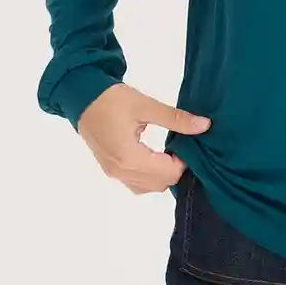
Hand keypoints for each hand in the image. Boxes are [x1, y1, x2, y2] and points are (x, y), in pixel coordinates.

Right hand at [76, 82, 210, 193]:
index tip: (188, 143)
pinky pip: (135, 183)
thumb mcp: (145, 105)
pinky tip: (154, 156)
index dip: (184, 161)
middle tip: (179, 146)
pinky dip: (148, 175)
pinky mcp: (110, 169)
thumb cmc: (110, 99)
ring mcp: (113, 173)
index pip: (168, 173)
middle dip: (175, 168)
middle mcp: (120, 171)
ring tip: (168, 151)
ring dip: (162, 174)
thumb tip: (204, 125)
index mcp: (129, 157)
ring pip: (147, 187)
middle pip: (160, 184)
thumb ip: (175, 118)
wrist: (81, 97)